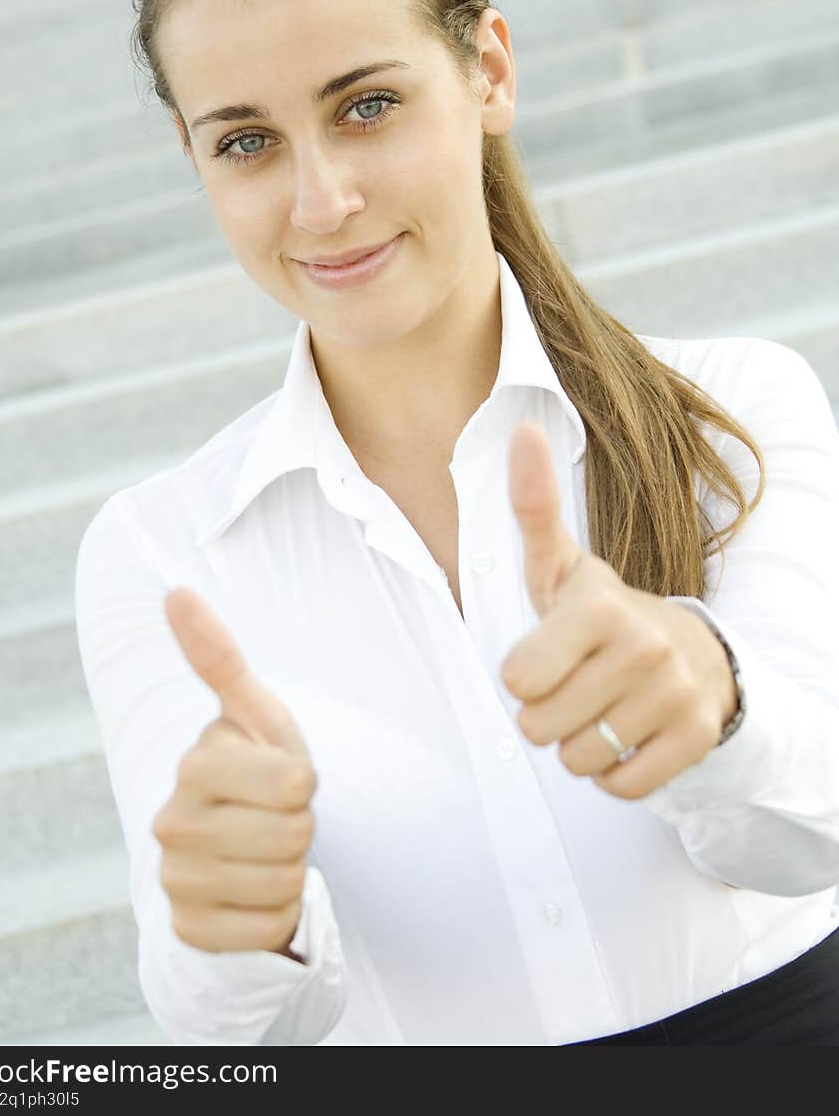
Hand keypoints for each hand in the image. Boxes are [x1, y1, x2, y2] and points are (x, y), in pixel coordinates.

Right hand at [153, 586, 317, 955]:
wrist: (237, 846)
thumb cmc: (256, 768)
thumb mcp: (255, 713)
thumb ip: (219, 656)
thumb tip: (175, 591)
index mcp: (194, 764)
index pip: (296, 781)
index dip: (304, 781)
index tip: (283, 777)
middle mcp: (171, 824)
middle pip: (294, 835)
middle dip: (300, 827)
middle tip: (276, 818)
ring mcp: (175, 881)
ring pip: (285, 884)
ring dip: (291, 872)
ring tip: (265, 853)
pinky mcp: (188, 931)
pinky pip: (269, 929)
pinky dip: (277, 915)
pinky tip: (254, 894)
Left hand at [500, 422, 738, 798]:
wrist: (690, 652)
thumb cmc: (603, 614)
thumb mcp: (562, 565)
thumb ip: (533, 507)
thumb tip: (520, 429)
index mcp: (601, 605)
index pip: (519, 679)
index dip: (523, 676)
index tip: (546, 656)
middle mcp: (643, 647)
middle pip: (539, 727)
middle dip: (546, 715)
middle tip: (574, 685)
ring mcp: (675, 694)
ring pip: (578, 761)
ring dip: (579, 744)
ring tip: (600, 706)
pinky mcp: (696, 738)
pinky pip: (620, 786)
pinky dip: (614, 772)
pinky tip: (628, 733)